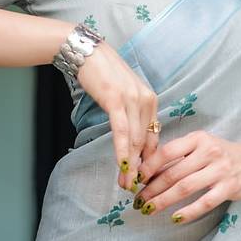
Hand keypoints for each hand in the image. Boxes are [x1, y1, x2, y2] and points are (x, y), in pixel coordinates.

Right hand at [73, 41, 158, 189]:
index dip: (148, 160)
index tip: (143, 178)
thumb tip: (130, 139)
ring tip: (126, 183)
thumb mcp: (124, 94)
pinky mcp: (117, 100)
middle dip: (140, 168)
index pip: (153, 136)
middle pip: (145, 142)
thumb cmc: (103, 74)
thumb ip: (131, 114)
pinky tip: (122, 166)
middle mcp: (147, 100)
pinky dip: (122, 150)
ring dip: (131, 164)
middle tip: (134, 188)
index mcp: (151, 100)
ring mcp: (133, 100)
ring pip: (135, 140)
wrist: (87, 52)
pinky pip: (122, 131)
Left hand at [133, 131, 240, 223]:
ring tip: (150, 210)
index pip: (167, 151)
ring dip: (163, 201)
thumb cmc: (223, 155)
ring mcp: (220, 170)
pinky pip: (204, 202)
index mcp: (198, 138)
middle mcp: (209, 151)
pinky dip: (187, 212)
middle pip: (173, 172)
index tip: (135, 179)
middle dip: (151, 189)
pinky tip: (175, 218)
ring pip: (185, 188)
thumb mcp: (202, 146)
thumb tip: (147, 172)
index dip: (148, 167)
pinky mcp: (229, 187)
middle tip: (138, 201)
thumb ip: (179, 156)